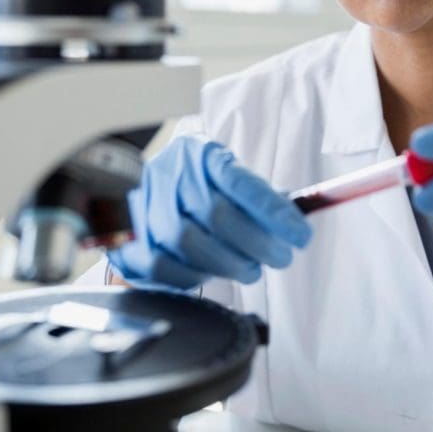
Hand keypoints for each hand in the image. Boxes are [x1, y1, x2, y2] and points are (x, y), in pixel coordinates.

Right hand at [108, 136, 312, 290]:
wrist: (145, 192)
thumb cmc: (199, 188)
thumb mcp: (228, 179)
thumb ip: (259, 200)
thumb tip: (294, 226)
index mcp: (199, 154)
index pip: (240, 182)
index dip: (273, 212)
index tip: (301, 236)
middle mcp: (169, 174)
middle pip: (216, 216)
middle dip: (256, 244)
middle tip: (280, 258)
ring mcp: (145, 206)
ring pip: (189, 244)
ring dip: (229, 265)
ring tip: (250, 269)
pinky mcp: (131, 239)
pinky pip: (164, 267)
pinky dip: (196, 277)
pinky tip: (213, 273)